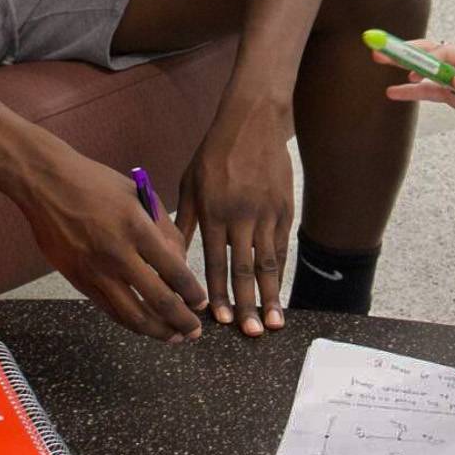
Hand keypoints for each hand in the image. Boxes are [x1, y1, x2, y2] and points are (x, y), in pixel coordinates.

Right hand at [22, 154, 206, 341]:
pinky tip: (143, 324)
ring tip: (173, 337)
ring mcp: (95, 271)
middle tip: (194, 332)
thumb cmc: (96, 183)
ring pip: (132, 315)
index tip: (201, 303)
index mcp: (138, 229)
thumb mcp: (139, 195)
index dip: (192, 294)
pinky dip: (129, 321)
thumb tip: (180, 262)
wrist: (46, 184)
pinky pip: (109, 309)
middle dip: (182, 322)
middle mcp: (118, 254)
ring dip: (156, 330)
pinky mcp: (78, 279)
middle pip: (158, 301)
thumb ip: (163, 229)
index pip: (175, 272)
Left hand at [176, 100, 295, 336]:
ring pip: (269, 262)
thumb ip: (183, 221)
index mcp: (213, 212)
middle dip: (247, 304)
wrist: (252, 121)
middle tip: (252, 333)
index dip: (219, 294)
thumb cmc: (214, 153)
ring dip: (271, 295)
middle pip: (244, 269)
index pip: (216, 263)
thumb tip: (170, 253)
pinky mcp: (284, 207)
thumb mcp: (189, 183)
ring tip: (274, 322)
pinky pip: (282, 245)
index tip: (221, 320)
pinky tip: (281, 290)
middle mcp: (241, 217)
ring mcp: (266, 213)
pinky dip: (281, 270)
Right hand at [377, 39, 454, 127]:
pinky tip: (393, 93)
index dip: (426, 58)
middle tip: (379, 50)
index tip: (409, 65)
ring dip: (403, 68)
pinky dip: (412, 92)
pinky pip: (430, 92)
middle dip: (405, 52)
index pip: (445, 53)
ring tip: (379, 64)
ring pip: (425, 72)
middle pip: (429, 55)